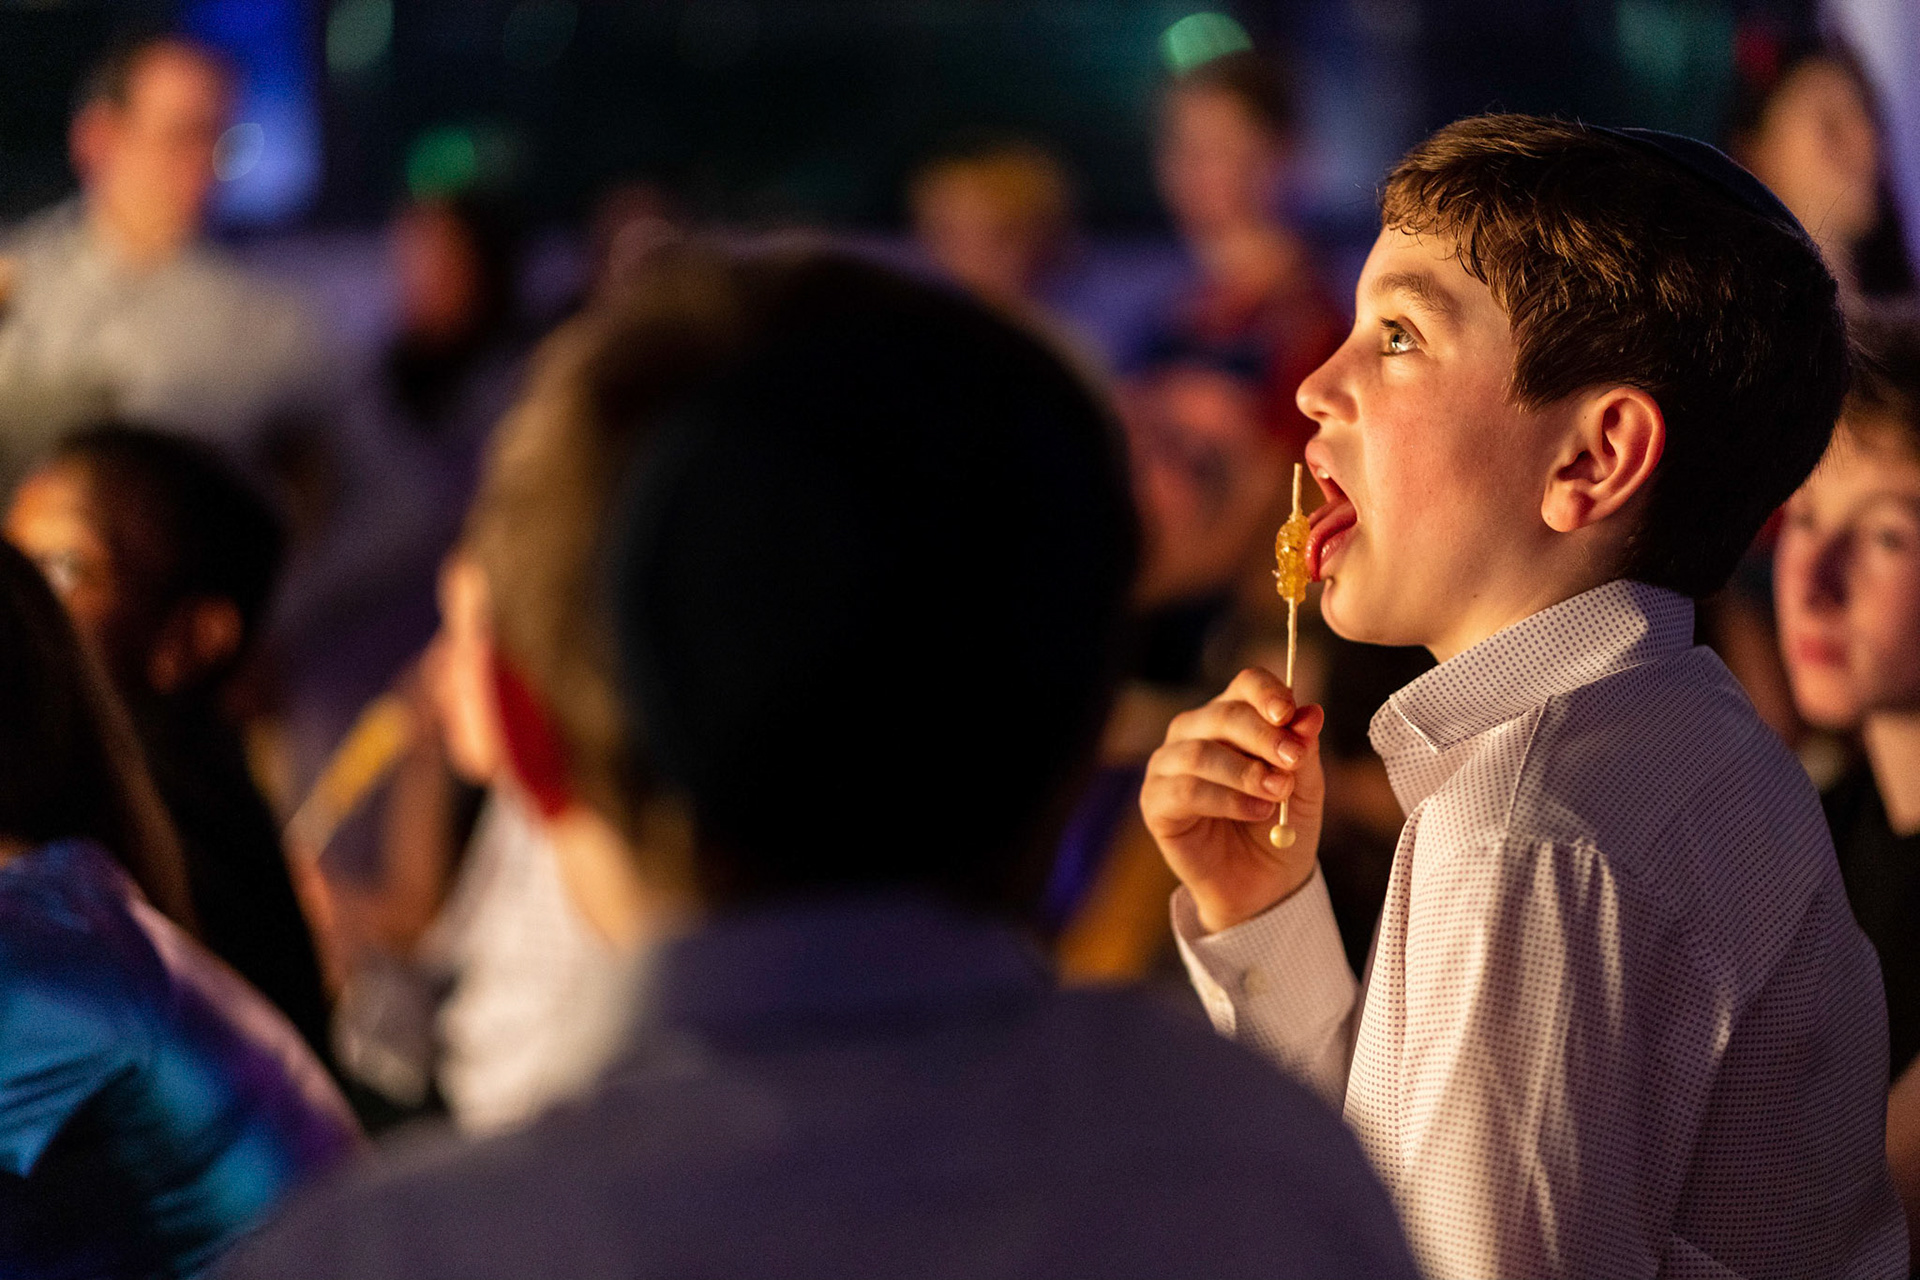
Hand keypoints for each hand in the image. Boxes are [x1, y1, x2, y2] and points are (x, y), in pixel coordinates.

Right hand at [1141, 666, 1325, 933]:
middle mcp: (1194, 732)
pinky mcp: (1155, 802)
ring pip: (1201, 753)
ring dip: (1246, 773)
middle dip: (1263, 736)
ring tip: (1277, 794)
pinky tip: (1256, 812)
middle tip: (1292, 761)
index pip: (1245, 685)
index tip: (1289, 713)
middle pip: (1224, 715)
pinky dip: (1226, 800)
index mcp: (1231, 717)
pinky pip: (1187, 791)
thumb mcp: (1304, 787)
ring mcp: (1169, 765)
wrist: (1263, 884)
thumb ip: (1303, 750)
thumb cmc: (1281, 825)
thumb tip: (1311, 712)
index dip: (1267, 693)